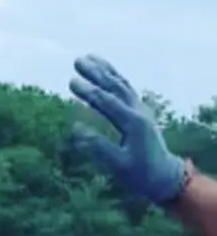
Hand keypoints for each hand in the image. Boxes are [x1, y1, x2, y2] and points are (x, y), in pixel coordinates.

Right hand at [69, 55, 186, 203]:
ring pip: (122, 85)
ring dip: (105, 71)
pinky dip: (113, 78)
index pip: (107, 102)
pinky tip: (104, 73)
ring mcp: (141, 110)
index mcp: (133, 123)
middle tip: (78, 61)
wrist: (163, 176)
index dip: (88, 92)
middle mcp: (139, 112)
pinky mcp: (139, 112)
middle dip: (96, 73)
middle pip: (116, 86)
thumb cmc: (139, 174)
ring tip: (88, 58)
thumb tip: (76, 127)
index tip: (71, 82)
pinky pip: (125, 90)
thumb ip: (98, 146)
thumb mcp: (117, 164)